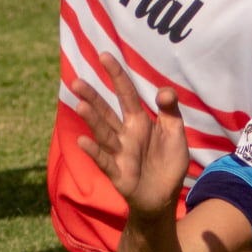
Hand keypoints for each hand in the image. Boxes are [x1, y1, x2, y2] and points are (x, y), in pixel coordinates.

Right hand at [72, 54, 191, 221]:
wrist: (165, 196)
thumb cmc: (168, 162)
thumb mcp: (175, 133)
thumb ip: (170, 111)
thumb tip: (164, 90)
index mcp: (139, 121)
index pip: (126, 93)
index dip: (116, 75)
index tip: (104, 55)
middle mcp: (125, 134)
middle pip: (106, 111)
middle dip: (93, 96)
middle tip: (76, 80)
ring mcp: (119, 152)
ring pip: (103, 132)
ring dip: (91, 119)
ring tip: (79, 103)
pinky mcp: (118, 173)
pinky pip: (104, 160)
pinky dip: (94, 152)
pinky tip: (82, 141)